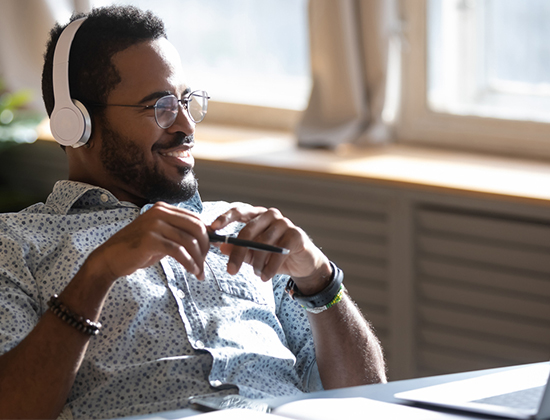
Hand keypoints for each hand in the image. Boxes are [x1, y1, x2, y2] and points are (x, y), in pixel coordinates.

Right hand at [88, 202, 209, 283]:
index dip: (207, 236)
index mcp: (163, 209)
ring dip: (198, 259)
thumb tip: (205, 240)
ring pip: (189, 241)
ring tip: (199, 272)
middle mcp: (160, 212)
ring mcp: (154, 225)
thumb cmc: (137, 250)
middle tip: (205, 263)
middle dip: (205, 247)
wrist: (109, 259)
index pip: (195, 218)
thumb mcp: (160, 237)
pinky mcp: (150, 239)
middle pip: (196, 228)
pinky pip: (178, 251)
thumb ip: (179, 234)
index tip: (209, 251)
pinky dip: (189, 263)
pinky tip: (192, 271)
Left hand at [210, 206, 330, 293]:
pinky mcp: (296, 234)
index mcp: (257, 215)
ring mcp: (284, 223)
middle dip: (237, 253)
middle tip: (231, 270)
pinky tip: (265, 277)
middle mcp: (270, 215)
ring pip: (262, 244)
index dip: (225, 218)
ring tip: (256, 274)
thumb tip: (222, 247)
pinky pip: (278, 252)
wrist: (302, 263)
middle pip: (248, 231)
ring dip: (256, 263)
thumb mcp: (254, 254)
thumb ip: (239, 249)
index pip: (239, 211)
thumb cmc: (275, 255)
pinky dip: (269, 268)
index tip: (212, 228)